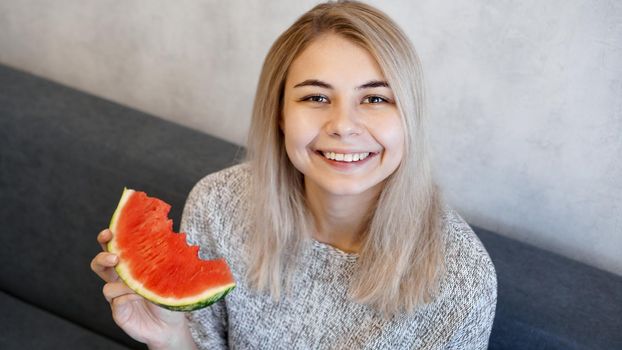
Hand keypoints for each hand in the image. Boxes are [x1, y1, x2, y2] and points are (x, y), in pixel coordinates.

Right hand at [90, 229, 188, 347]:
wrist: (170, 325)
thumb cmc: (168, 296)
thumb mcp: (168, 275)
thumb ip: (162, 260)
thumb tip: (166, 237)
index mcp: (129, 266)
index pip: (113, 248)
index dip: (107, 239)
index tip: (109, 232)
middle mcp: (119, 280)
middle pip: (100, 264)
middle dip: (102, 257)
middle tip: (114, 257)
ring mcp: (117, 296)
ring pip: (107, 285)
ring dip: (121, 282)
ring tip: (133, 282)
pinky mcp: (118, 311)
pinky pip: (117, 301)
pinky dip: (127, 297)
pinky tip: (140, 296)